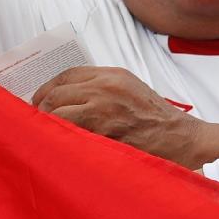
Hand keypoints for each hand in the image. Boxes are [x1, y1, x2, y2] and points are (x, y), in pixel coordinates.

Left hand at [30, 66, 197, 162]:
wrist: (180, 137)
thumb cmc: (155, 116)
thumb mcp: (130, 88)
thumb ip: (101, 86)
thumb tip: (68, 95)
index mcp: (112, 75)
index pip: (67, 75)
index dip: (48, 87)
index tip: (40, 99)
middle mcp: (105, 88)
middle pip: (57, 93)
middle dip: (43, 107)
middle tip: (38, 119)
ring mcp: (104, 111)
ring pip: (58, 114)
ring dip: (48, 125)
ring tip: (46, 133)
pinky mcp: (104, 134)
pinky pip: (71, 135)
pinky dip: (62, 139)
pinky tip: (60, 144)